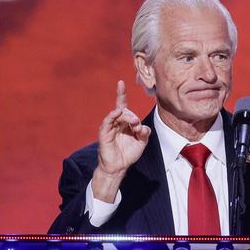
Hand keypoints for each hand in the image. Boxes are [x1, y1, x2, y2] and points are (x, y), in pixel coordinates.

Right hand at [91, 81, 151, 201]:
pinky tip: (117, 113)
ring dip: (127, 116)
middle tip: (138, 125)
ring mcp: (109, 127)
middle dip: (133, 116)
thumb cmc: (129, 153)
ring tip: (134, 123)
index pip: (122, 105)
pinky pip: (107, 122)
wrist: (119, 167)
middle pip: (124, 110)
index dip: (121, 93)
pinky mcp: (104, 133)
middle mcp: (116, 122)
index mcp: (124, 122)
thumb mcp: (142, 142)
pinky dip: (112, 116)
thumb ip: (144, 132)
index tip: (120, 82)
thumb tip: (142, 126)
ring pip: (117, 114)